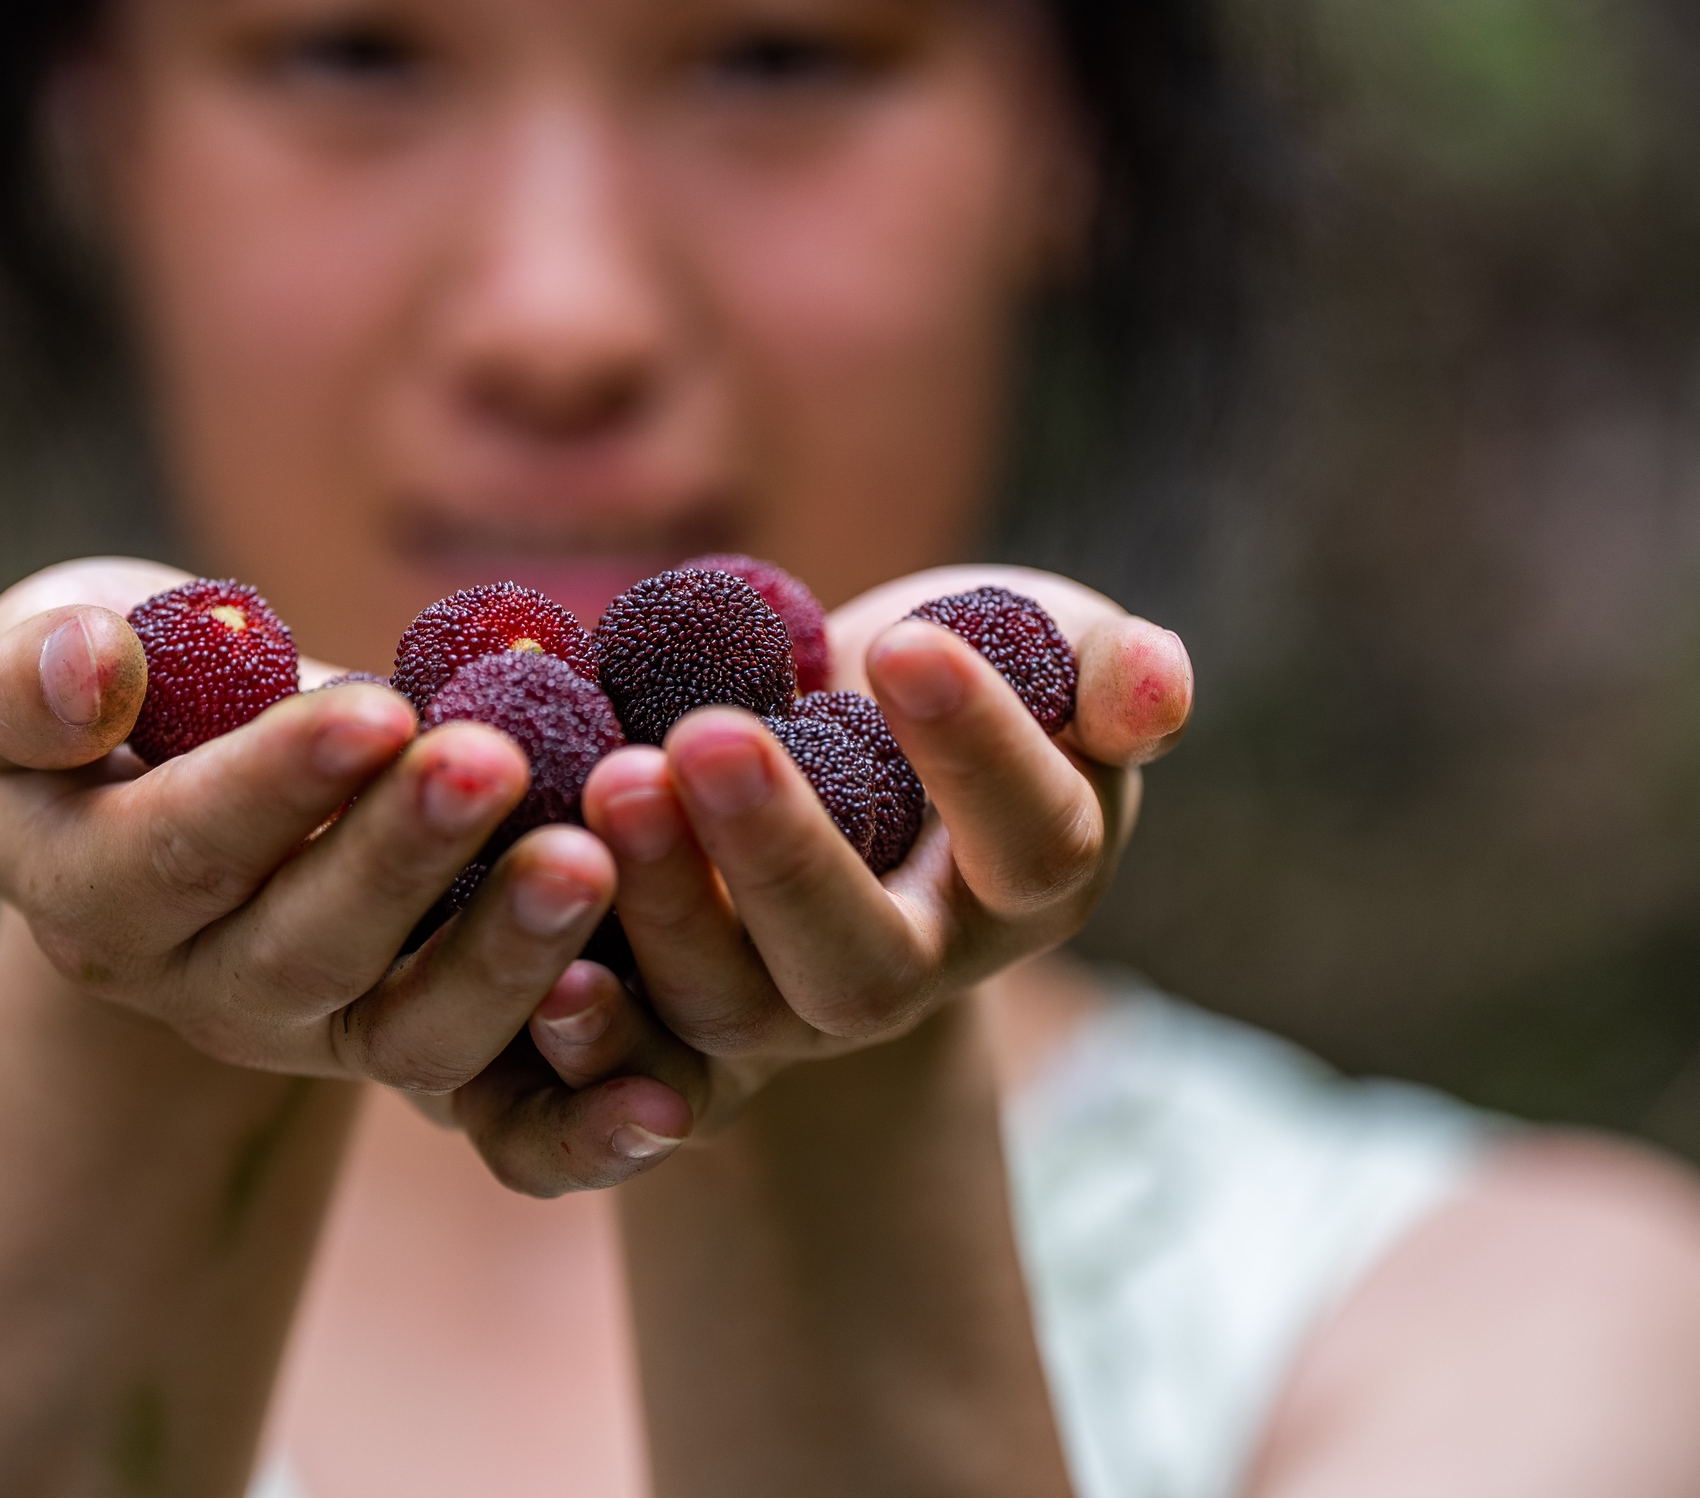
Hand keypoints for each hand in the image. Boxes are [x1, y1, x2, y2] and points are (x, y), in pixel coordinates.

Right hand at [0, 560, 676, 1146]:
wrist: (185, 771)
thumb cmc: (114, 688)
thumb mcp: (32, 662)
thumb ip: (32, 675)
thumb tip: (89, 671)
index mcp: (91, 896)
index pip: (179, 849)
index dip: (275, 786)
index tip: (375, 710)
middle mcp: (202, 989)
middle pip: (305, 947)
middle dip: (401, 856)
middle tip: (492, 763)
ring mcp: (319, 1026)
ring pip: (415, 1031)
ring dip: (504, 953)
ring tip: (590, 860)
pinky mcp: (418, 1036)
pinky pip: (502, 1083)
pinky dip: (581, 1094)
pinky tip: (666, 1081)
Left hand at [452, 566, 1191, 1192]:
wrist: (833, 731)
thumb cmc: (955, 668)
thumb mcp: (1044, 644)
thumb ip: (1101, 667)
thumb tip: (1158, 691)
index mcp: (1029, 880)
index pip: (1028, 837)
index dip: (978, 751)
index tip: (906, 644)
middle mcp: (919, 966)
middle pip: (864, 960)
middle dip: (784, 855)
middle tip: (710, 738)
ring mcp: (795, 1007)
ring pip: (739, 1004)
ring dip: (666, 904)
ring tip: (613, 779)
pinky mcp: (689, 1022)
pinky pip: (640, 1057)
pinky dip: (590, 1027)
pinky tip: (541, 953)